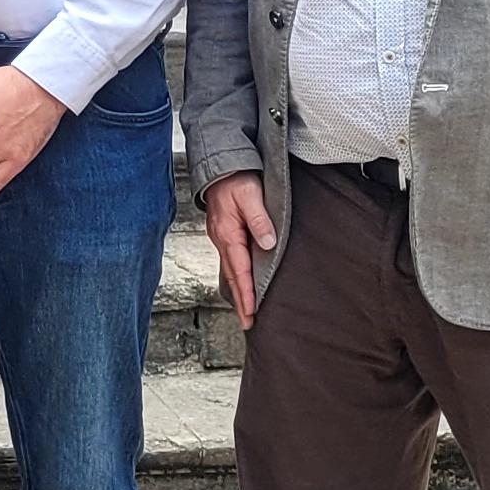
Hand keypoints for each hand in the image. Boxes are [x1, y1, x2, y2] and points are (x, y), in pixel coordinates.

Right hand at [203, 174, 276, 329]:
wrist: (220, 166)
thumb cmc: (236, 179)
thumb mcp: (251, 195)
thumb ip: (260, 219)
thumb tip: (269, 243)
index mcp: (229, 234)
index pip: (240, 270)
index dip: (247, 293)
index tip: (251, 312)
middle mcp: (222, 240)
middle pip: (232, 277)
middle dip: (240, 301)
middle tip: (247, 323)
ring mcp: (221, 238)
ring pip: (230, 270)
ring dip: (238, 291)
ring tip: (245, 310)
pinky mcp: (224, 234)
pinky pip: (230, 261)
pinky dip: (235, 276)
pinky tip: (240, 282)